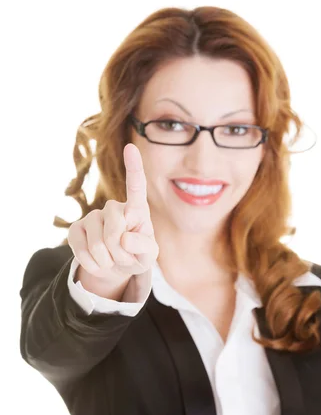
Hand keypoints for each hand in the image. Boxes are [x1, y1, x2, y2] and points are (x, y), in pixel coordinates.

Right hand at [68, 143, 158, 280]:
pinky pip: (83, 252)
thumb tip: (124, 238)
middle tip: (125, 257)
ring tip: (113, 259)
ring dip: (108, 261)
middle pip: (115, 229)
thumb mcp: (149, 255)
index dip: (134, 168)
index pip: (136, 187)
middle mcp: (113, 208)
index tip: (131, 147)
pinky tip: (99, 263)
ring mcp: (93, 217)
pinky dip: (94, 265)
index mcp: (136, 209)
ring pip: (98, 244)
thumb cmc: (137, 255)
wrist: (115, 267)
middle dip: (121, 252)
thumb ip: (144, 246)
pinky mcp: (76, 229)